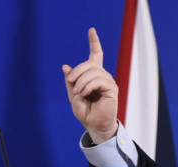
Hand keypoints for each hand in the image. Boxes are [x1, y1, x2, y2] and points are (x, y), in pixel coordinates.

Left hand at [63, 28, 118, 144]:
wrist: (94, 125)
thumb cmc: (86, 112)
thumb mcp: (73, 95)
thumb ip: (71, 81)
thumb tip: (65, 66)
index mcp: (93, 76)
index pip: (96, 55)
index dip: (94, 42)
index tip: (91, 30)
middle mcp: (102, 76)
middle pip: (90, 63)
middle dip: (78, 71)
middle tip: (70, 81)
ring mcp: (108, 82)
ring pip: (94, 72)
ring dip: (82, 81)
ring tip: (78, 92)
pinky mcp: (112, 89)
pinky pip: (99, 80)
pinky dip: (88, 86)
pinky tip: (84, 94)